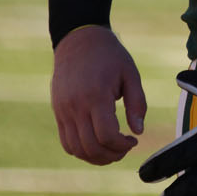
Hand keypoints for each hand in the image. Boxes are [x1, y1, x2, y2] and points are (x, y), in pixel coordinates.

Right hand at [50, 25, 146, 164]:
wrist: (78, 39)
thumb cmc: (109, 55)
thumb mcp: (130, 73)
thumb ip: (137, 103)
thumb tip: (138, 131)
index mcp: (96, 95)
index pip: (107, 135)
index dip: (122, 146)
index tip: (133, 140)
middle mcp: (75, 106)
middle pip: (91, 147)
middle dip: (111, 155)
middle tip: (125, 149)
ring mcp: (63, 110)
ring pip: (76, 149)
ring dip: (96, 157)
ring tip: (112, 150)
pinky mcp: (58, 111)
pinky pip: (66, 141)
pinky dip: (81, 150)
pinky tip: (97, 144)